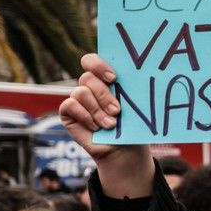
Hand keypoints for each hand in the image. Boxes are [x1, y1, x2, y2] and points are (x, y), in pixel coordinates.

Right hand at [58, 54, 153, 197]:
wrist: (125, 149)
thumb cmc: (132, 124)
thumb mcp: (133, 105)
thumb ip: (129, 90)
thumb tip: (142, 78)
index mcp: (105, 79)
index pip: (92, 61)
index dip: (99, 65)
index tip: (114, 78)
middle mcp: (89, 86)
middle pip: (87, 77)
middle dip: (103, 94)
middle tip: (117, 110)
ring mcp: (78, 99)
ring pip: (80, 92)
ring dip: (97, 110)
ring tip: (111, 124)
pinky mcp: (68, 112)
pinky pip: (69, 105)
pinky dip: (85, 116)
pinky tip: (96, 127)